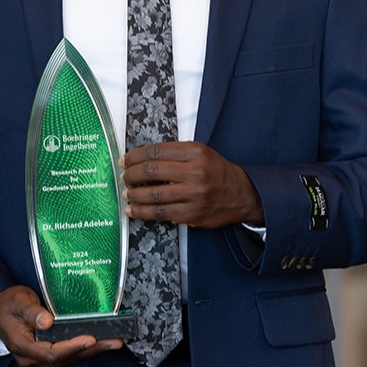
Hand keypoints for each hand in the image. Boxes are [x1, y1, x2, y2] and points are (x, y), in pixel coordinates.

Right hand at [0, 285, 121, 366]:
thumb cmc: (7, 305)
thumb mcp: (17, 302)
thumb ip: (31, 311)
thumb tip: (47, 321)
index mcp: (22, 345)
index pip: (51, 352)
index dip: (72, 347)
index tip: (90, 338)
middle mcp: (31, 358)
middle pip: (64, 358)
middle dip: (90, 349)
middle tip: (112, 341)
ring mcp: (38, 359)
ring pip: (68, 358)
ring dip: (91, 350)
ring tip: (113, 342)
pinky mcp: (45, 356)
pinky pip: (67, 355)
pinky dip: (84, 349)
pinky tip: (99, 342)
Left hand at [121, 141, 262, 228]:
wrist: (241, 194)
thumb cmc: (216, 172)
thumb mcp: (200, 152)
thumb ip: (175, 153)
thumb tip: (142, 159)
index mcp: (195, 152)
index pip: (156, 152)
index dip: (135, 156)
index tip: (125, 160)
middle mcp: (194, 172)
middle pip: (151, 171)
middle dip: (131, 175)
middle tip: (124, 177)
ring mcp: (194, 195)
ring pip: (153, 194)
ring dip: (134, 195)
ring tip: (126, 194)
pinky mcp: (192, 214)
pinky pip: (161, 213)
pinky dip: (143, 212)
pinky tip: (133, 210)